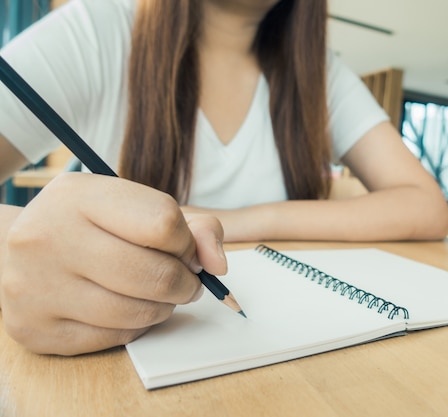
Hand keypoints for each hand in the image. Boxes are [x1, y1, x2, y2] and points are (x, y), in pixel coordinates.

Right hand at [0, 173, 225, 354]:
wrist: (13, 251)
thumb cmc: (89, 227)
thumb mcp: (132, 207)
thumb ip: (192, 226)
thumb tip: (218, 265)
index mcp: (78, 196)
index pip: (163, 223)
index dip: (187, 242)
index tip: (184, 248)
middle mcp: (49, 237)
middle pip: (156, 274)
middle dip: (186, 282)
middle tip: (186, 281)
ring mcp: (36, 286)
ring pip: (138, 312)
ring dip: (165, 307)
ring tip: (160, 294)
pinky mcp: (35, 329)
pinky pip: (114, 337)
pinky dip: (136, 326)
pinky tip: (129, 309)